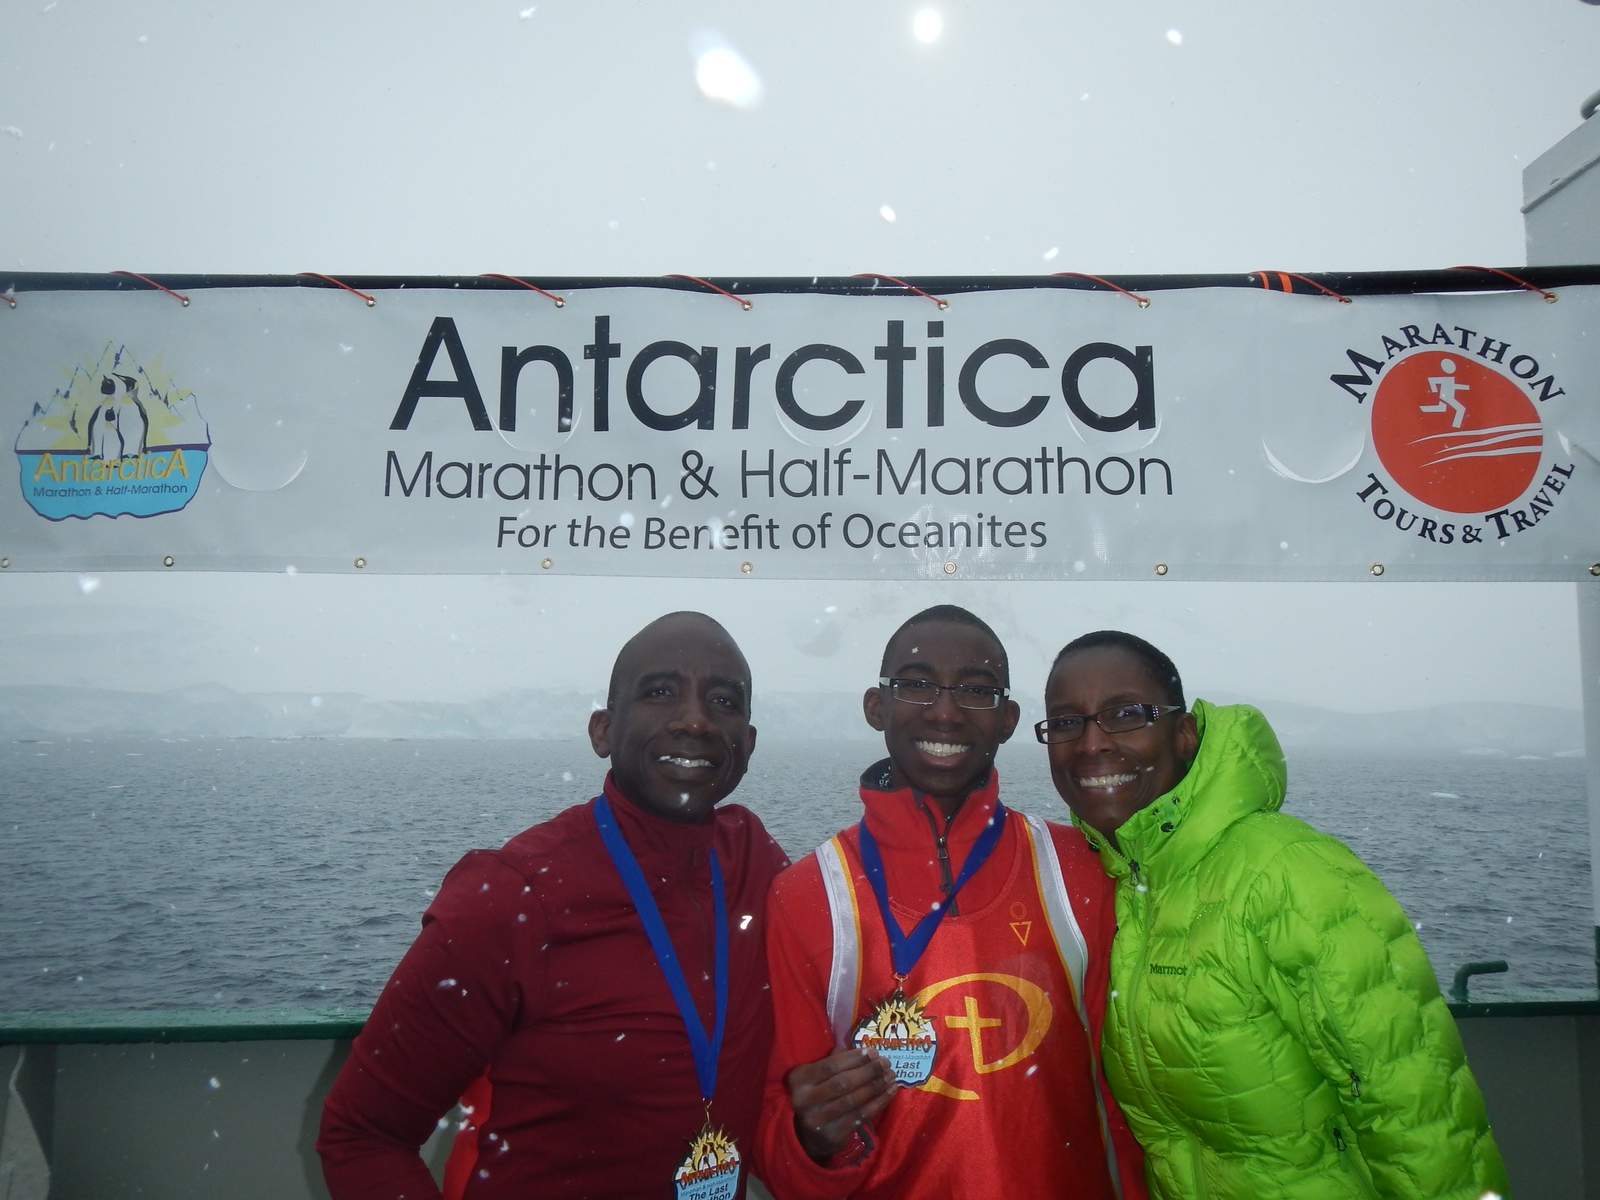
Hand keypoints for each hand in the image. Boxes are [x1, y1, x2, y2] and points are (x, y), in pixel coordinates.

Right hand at [785, 1048, 897, 1162]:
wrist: (808, 1137)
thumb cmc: (817, 1097)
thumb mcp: (816, 1077)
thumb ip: (834, 1062)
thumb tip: (864, 1051)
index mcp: (799, 1079)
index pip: (830, 1066)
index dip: (854, 1058)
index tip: (873, 1052)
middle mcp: (804, 1100)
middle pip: (843, 1082)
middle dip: (868, 1071)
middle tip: (886, 1063)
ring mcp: (818, 1120)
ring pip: (854, 1100)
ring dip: (876, 1086)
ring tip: (891, 1076)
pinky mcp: (833, 1134)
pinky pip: (861, 1115)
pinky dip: (879, 1102)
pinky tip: (890, 1092)